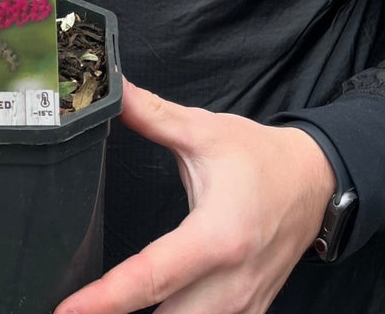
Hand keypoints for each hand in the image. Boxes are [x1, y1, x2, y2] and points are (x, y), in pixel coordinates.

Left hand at [55, 80, 335, 313]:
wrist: (314, 182)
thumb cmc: (260, 158)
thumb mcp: (204, 131)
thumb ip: (153, 115)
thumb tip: (114, 91)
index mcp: (217, 235)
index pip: (153, 275)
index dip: (107, 299)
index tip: (70, 310)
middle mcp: (231, 282)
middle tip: (75, 312)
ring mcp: (244, 306)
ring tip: (104, 312)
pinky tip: (148, 312)